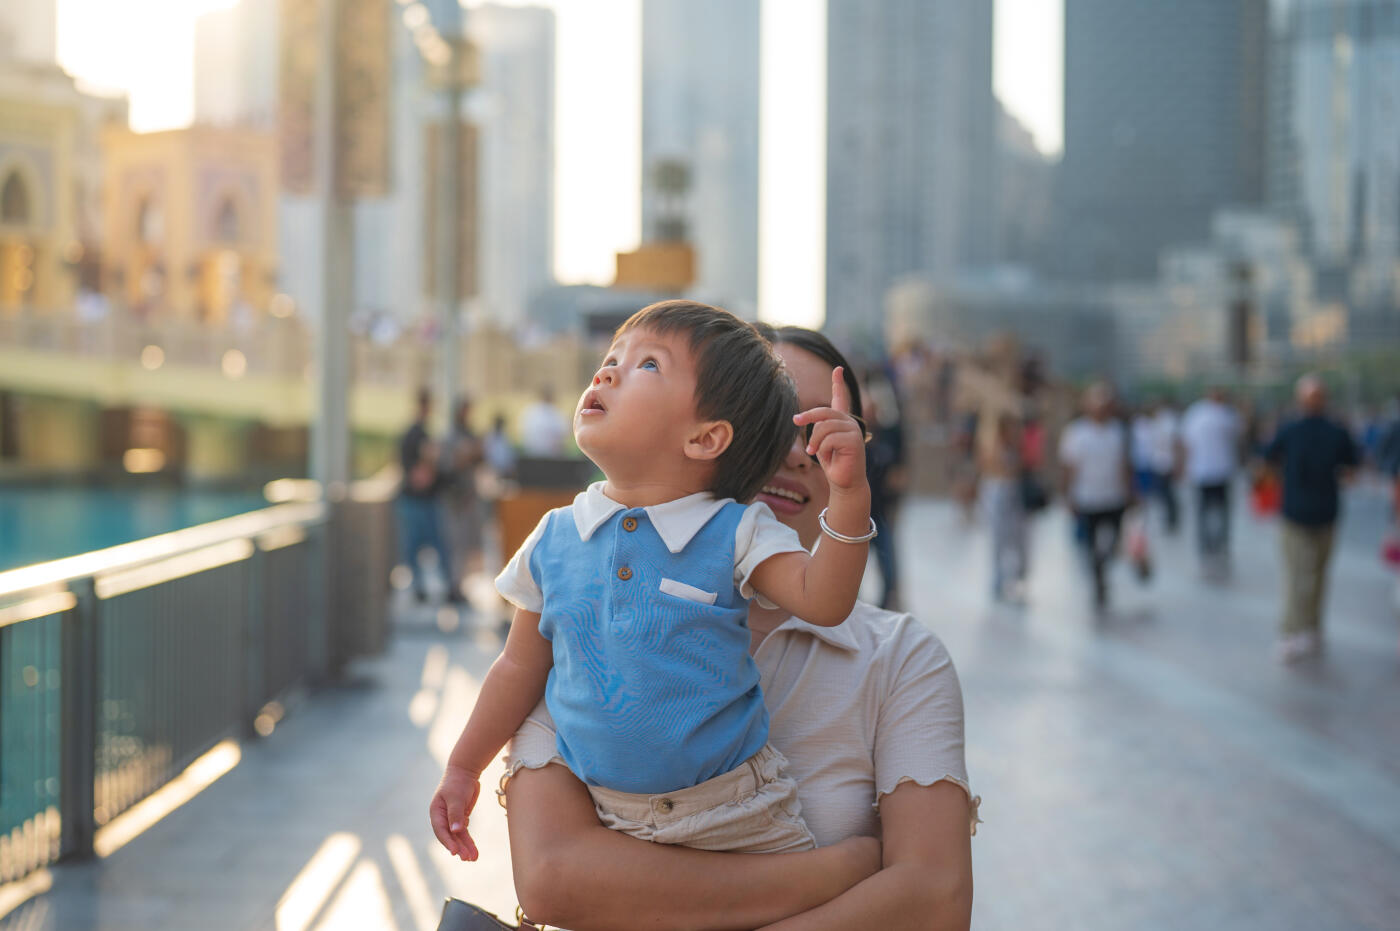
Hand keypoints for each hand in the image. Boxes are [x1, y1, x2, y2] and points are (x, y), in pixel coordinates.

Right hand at [430, 765, 482, 860]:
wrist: (466, 772)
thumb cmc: (457, 782)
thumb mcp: (456, 797)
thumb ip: (456, 814)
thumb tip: (455, 831)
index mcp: (436, 812)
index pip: (441, 830)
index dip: (447, 842)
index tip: (455, 852)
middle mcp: (442, 818)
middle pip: (450, 836)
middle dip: (459, 847)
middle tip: (467, 858)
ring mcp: (451, 819)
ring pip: (458, 837)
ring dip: (465, 847)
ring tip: (473, 858)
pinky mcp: (461, 818)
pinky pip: (464, 833)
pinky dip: (469, 842)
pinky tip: (474, 851)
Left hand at [792, 367, 868, 492]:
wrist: (844, 481)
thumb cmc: (833, 462)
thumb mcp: (821, 442)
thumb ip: (818, 427)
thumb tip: (799, 418)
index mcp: (842, 421)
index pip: (841, 398)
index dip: (838, 383)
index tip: (838, 369)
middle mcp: (849, 422)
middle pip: (824, 412)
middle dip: (807, 416)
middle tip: (795, 421)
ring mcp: (853, 430)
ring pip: (824, 426)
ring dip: (815, 441)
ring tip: (813, 452)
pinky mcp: (854, 440)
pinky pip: (830, 438)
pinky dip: (823, 448)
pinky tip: (826, 456)